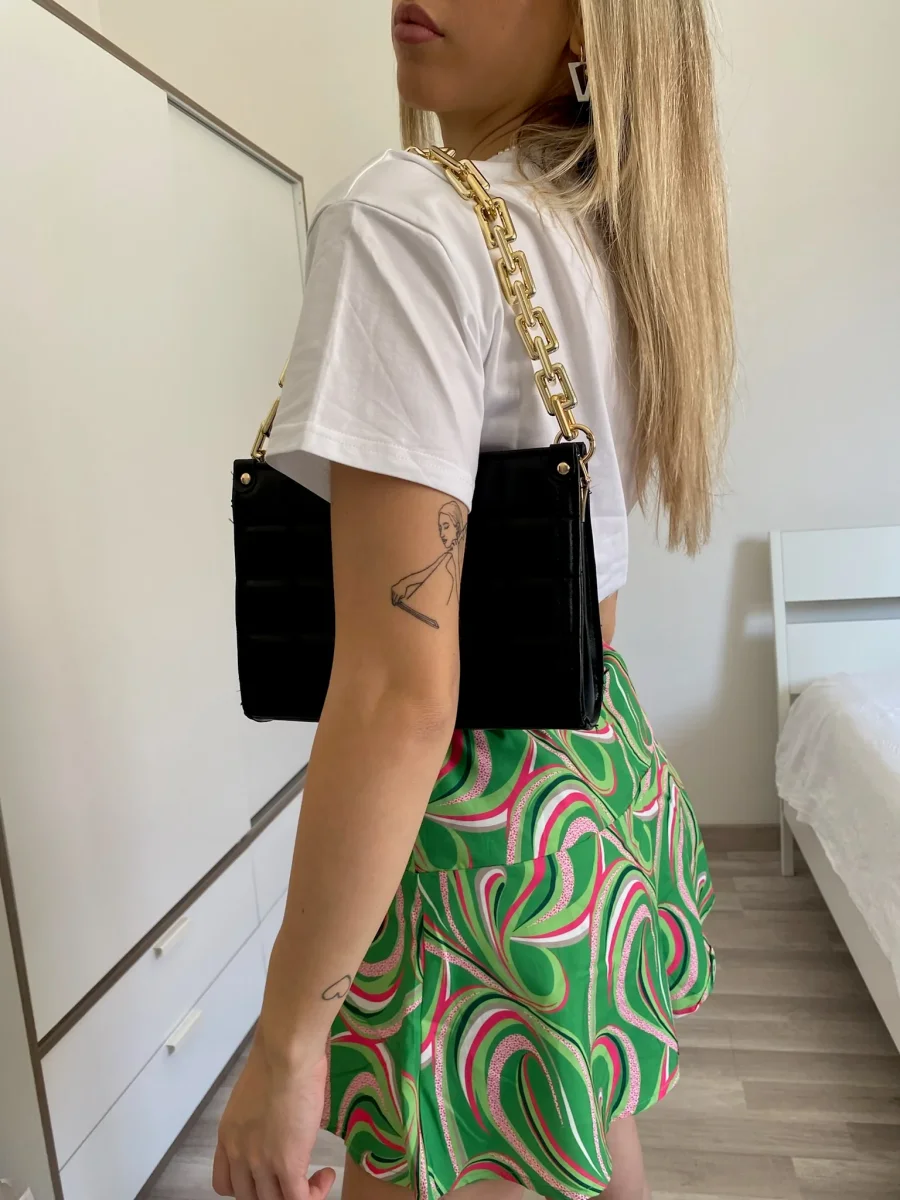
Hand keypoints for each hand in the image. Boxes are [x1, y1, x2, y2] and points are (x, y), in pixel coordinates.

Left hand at [213, 1036, 334, 1199]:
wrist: (287, 1054)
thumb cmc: (278, 1058)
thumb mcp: (256, 1095)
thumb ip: (261, 1118)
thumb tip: (280, 1119)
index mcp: (228, 1136)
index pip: (224, 1184)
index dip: (247, 1187)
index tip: (268, 1176)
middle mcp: (239, 1153)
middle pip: (250, 1197)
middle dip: (274, 1193)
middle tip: (296, 1178)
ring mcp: (260, 1161)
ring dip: (298, 1194)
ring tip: (316, 1178)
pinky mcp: (286, 1164)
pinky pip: (298, 1199)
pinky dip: (314, 1194)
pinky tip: (325, 1176)